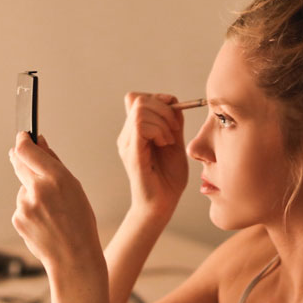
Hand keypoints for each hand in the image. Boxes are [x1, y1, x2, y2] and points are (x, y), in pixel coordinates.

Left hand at [9, 133, 104, 279]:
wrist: (74, 258)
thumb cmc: (80, 223)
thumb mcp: (75, 188)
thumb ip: (54, 163)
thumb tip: (40, 143)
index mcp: (57, 178)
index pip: (27, 150)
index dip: (22, 140)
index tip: (22, 136)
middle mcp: (38, 189)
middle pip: (18, 163)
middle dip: (20, 158)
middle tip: (23, 156)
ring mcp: (24, 205)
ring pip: (23, 189)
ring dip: (32, 193)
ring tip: (51, 211)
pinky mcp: (17, 219)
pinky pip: (22, 207)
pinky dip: (30, 210)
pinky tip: (45, 222)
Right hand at [116, 92, 187, 217]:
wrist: (162, 205)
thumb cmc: (168, 178)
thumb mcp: (175, 143)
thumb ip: (173, 123)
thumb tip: (173, 102)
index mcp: (135, 132)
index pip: (137, 98)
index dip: (157, 98)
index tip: (174, 114)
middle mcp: (127, 135)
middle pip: (139, 99)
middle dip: (163, 109)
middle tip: (174, 130)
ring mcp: (127, 143)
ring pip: (140, 109)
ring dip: (162, 121)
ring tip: (169, 140)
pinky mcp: (132, 153)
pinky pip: (140, 125)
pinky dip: (158, 130)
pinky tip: (165, 144)